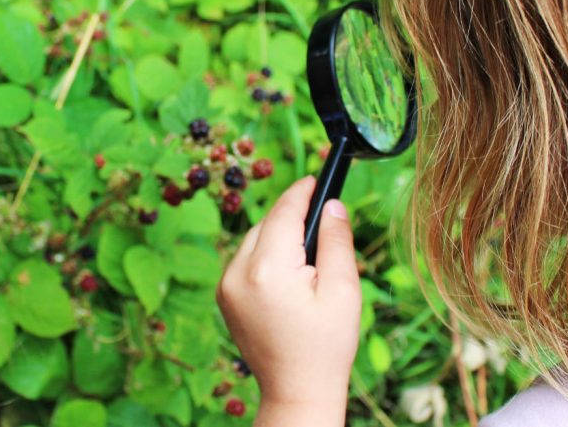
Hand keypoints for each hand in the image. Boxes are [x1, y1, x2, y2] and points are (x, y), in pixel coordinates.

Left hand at [216, 176, 360, 425]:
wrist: (296, 390)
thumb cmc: (326, 345)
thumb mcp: (343, 290)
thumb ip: (336, 241)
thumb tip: (331, 203)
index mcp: (268, 269)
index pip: (283, 212)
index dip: (301, 191)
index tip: (317, 177)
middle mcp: (237, 272)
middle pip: (267, 224)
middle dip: (292, 219)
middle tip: (323, 225)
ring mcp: (226, 285)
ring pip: (254, 240)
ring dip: (278, 238)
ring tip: (308, 257)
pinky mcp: (224, 295)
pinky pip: (245, 259)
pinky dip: (265, 257)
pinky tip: (288, 273)